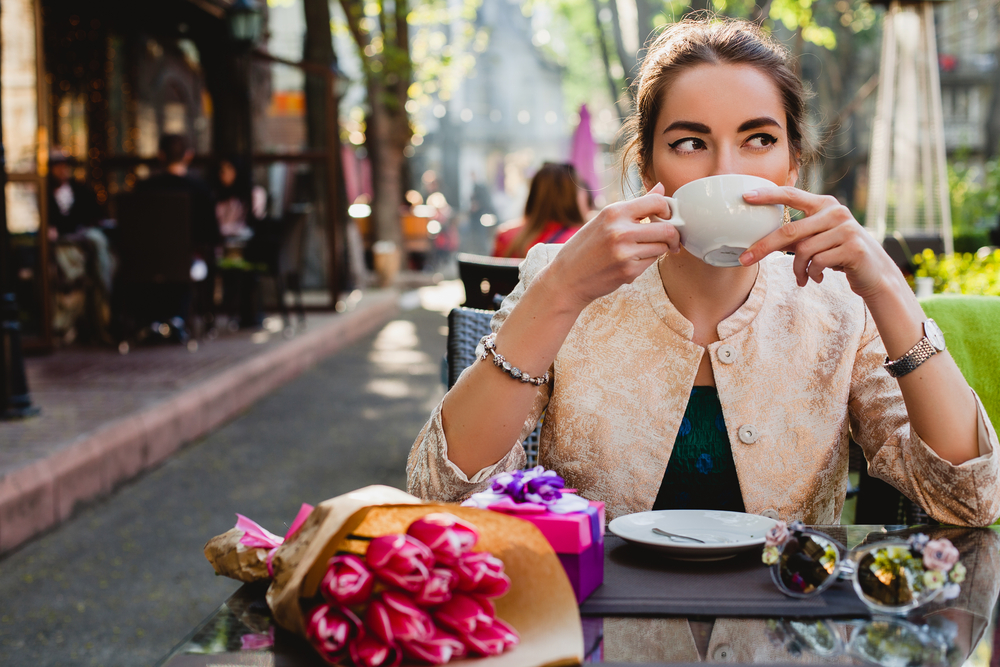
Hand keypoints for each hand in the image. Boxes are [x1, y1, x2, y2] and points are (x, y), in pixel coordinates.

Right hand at [542, 183, 680, 308]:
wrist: (566, 278)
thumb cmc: (584, 248)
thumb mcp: (604, 220)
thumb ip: (635, 206)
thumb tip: (661, 188)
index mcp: (614, 212)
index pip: (656, 202)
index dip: (668, 209)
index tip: (667, 217)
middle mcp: (620, 230)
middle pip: (667, 229)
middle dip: (673, 235)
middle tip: (670, 240)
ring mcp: (625, 252)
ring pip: (662, 247)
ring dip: (659, 249)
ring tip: (643, 251)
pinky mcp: (628, 272)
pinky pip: (652, 262)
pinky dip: (646, 262)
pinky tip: (629, 263)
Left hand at [738, 186, 899, 299]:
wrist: (874, 272)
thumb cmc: (839, 253)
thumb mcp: (818, 238)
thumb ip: (796, 234)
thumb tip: (760, 239)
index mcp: (824, 205)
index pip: (792, 195)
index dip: (768, 195)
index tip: (745, 197)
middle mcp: (836, 212)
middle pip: (789, 231)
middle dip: (763, 247)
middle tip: (745, 259)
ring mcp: (846, 229)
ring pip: (803, 251)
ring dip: (797, 269)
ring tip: (801, 277)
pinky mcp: (853, 248)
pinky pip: (817, 263)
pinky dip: (811, 274)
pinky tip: (816, 278)